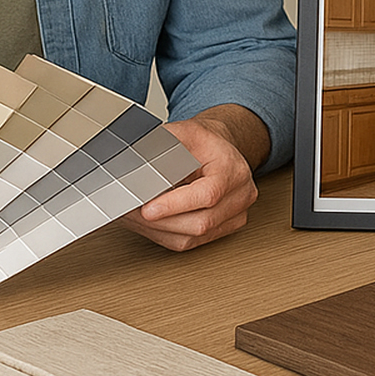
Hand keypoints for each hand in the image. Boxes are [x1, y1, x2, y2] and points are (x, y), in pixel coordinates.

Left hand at [117, 107, 264, 250]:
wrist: (219, 150)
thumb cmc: (204, 143)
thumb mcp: (183, 132)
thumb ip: (162, 145)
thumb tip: (135, 159)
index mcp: (233, 170)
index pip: (208, 195)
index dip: (175, 205)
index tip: (148, 209)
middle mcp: (240, 195)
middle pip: (200, 223)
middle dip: (161, 220)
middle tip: (133, 210)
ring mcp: (236, 215)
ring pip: (192, 237)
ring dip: (160, 230)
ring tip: (137, 216)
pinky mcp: (224, 229)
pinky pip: (191, 243)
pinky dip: (166, 234)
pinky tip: (152, 222)